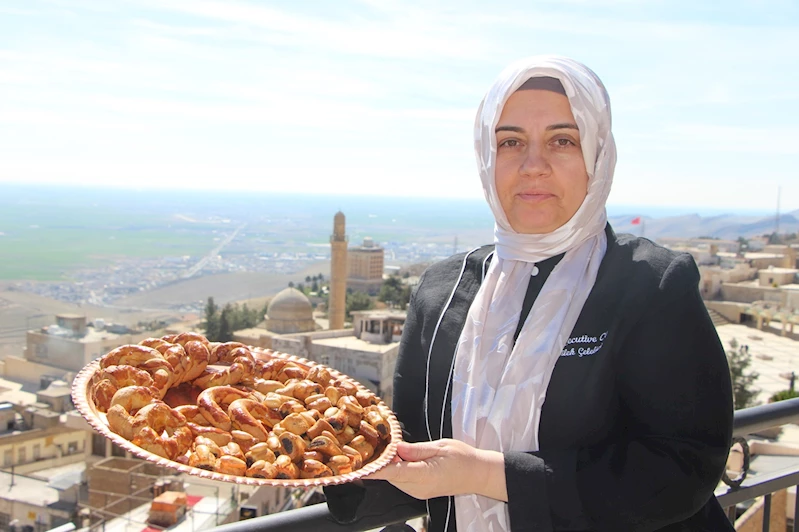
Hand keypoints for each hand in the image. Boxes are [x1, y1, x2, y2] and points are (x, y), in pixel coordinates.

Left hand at [364, 439, 507, 501]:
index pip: (394, 472)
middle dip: (381, 462)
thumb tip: (397, 448)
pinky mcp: (420, 491)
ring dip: (389, 465)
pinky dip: (397, 470)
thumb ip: (416, 449)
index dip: (376, 469)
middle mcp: (419, 487)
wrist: (478, 474)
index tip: (361, 466)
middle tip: (373, 444)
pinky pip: (402, 480)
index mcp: (425, 475)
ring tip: (386, 448)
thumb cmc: (463, 459)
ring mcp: (419, 491)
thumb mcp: (440, 447)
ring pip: (395, 478)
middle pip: (391, 476)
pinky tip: (398, 458)